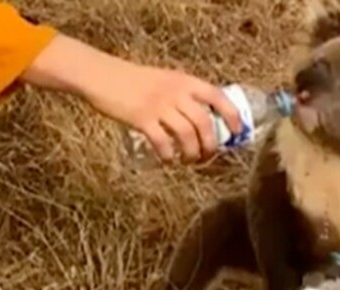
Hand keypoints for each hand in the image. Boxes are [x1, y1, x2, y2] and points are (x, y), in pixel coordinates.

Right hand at [84, 63, 241, 162]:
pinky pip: (163, 143)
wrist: (103, 76)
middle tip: (207, 157)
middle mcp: (176, 93)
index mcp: (185, 81)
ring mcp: (159, 106)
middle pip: (204, 124)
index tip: (236, 132)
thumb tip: (202, 120)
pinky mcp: (142, 119)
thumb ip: (183, 95)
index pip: (218, 97)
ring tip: (189, 161)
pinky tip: (168, 160)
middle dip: (211, 145)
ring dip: (192, 154)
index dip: (232, 116)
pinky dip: (169, 156)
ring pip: (187, 136)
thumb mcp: (166, 80)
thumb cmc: (134, 80)